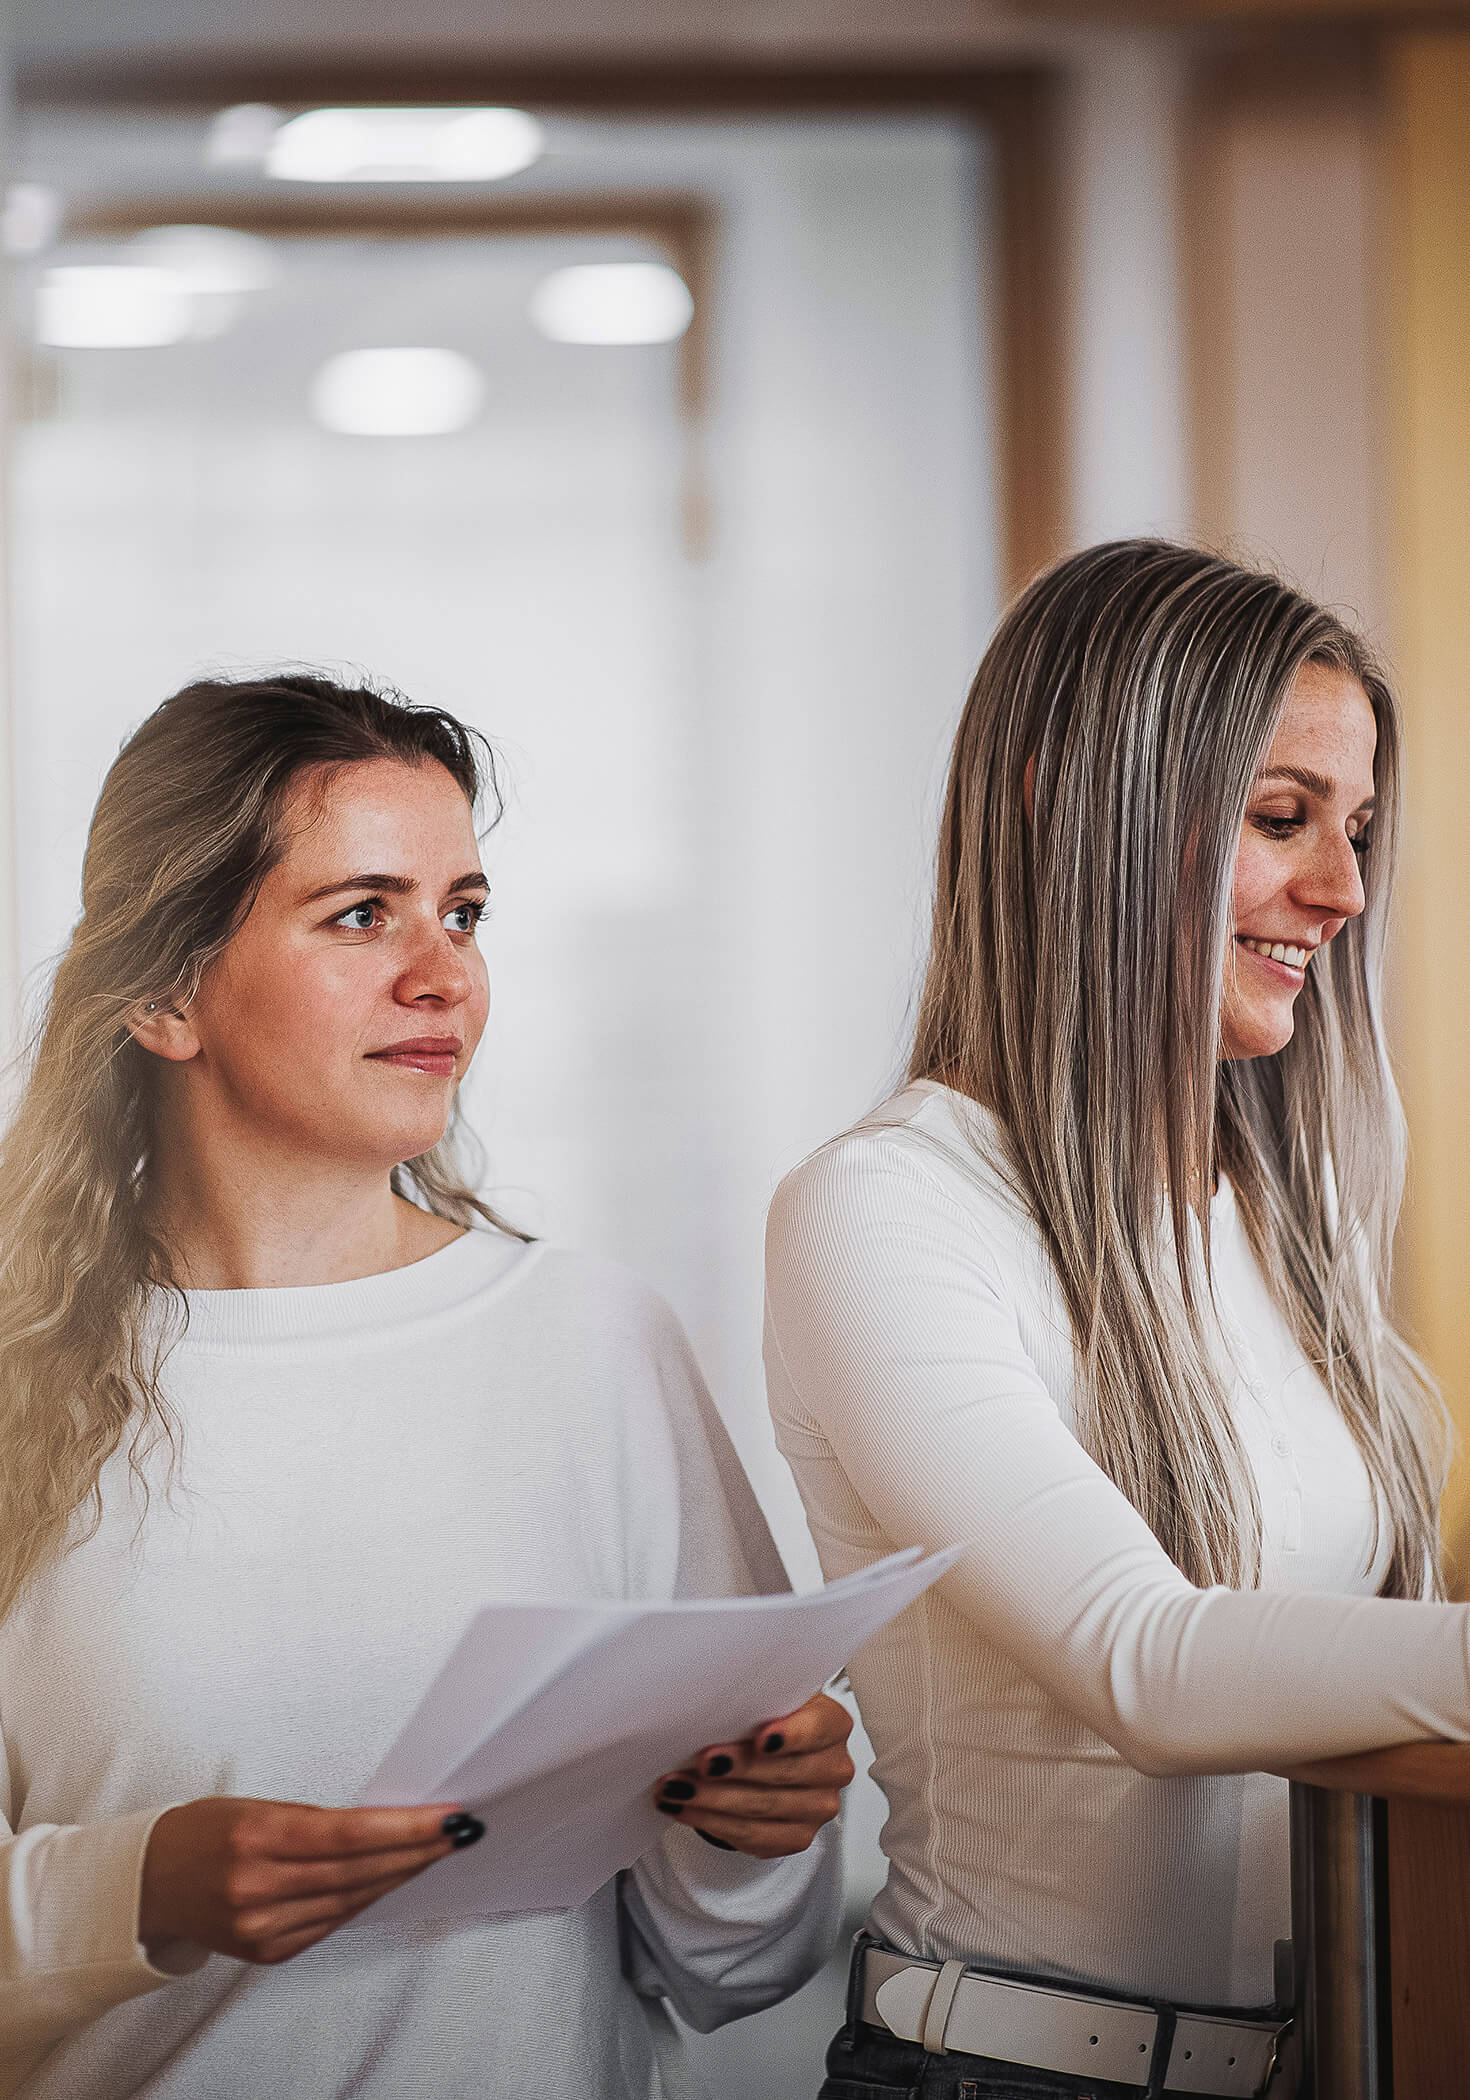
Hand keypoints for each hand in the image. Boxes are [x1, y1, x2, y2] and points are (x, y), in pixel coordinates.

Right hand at [138, 1796, 480, 1965]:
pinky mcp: (266, 1953)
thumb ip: (315, 1821)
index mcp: (256, 1838)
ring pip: (352, 1900)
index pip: (350, 1834)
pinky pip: (331, 1923)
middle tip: (458, 1832)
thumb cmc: (207, 1831)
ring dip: (399, 1874)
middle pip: (359, 1871)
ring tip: (435, 1851)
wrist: (149, 1882)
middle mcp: (257, 1888)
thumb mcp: (256, 1807)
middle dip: (416, 1850)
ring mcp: (261, 1928)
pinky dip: (364, 1898)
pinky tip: (389, 1878)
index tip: (449, 1817)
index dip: (406, 1827)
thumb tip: (387, 1824)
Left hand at [651, 1691, 853, 1858]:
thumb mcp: (769, 1698)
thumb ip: (756, 1701)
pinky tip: (686, 1809)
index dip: (791, 1736)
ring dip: (712, 1800)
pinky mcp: (797, 1838)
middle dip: (735, 1769)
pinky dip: (713, 1823)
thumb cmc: (768, 1719)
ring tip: (676, 1788)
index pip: (817, 1730)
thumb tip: (711, 1703)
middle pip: (783, 1774)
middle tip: (700, 1763)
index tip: (760, 1739)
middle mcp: (834, 1769)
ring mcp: (818, 1808)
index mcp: (833, 1725)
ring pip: (762, 1809)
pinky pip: (752, 1837)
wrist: (775, 1755)